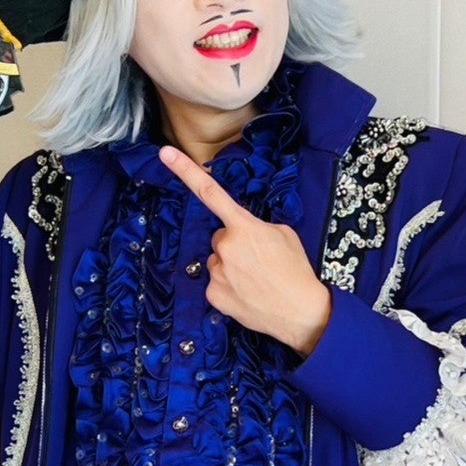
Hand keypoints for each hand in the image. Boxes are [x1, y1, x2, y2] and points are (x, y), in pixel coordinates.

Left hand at [159, 144, 331, 355]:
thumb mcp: (283, 234)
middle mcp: (225, 247)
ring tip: (256, 280)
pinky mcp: (213, 295)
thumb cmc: (295, 270)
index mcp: (243, 226)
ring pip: (217, 262)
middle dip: (234, 245)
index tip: (165, 153)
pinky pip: (216, 283)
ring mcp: (217, 272)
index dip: (185, 170)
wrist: (301, 312)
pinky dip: (228, 287)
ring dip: (231, 267)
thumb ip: (256, 226)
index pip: (210, 193)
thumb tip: (242, 233)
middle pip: (220, 238)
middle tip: (258, 261)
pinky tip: (247, 293)